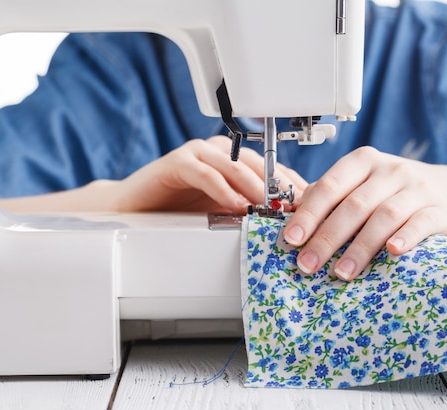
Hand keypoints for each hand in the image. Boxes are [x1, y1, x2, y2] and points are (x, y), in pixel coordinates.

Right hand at [110, 135, 306, 212]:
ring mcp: (198, 153)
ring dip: (255, 189)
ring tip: (270, 209)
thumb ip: (249, 209)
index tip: (310, 206)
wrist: (136, 208)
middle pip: (258, 165)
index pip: (272, 168)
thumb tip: (287, 220)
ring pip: (236, 167)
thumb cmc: (179, 209)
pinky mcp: (178, 162)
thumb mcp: (223, 210)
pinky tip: (236, 206)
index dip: (292, 186)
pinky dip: (224, 190)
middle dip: (279, 189)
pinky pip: (207, 174)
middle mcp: (219, 151)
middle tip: (295, 210)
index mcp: (234, 159)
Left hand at [282, 146, 446, 280]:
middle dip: (328, 238)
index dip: (308, 215)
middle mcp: (389, 170)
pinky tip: (392, 252)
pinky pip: (421, 223)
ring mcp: (417, 188)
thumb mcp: (361, 185)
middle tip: (308, 264)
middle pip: (354, 205)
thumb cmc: (392, 191)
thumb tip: (292, 220)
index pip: (329, 186)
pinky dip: (406, 237)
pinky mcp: (439, 209)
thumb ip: (331, 198)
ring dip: (360, 247)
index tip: (291, 240)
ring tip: (342, 273)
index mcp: (362, 162)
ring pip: (384, 216)